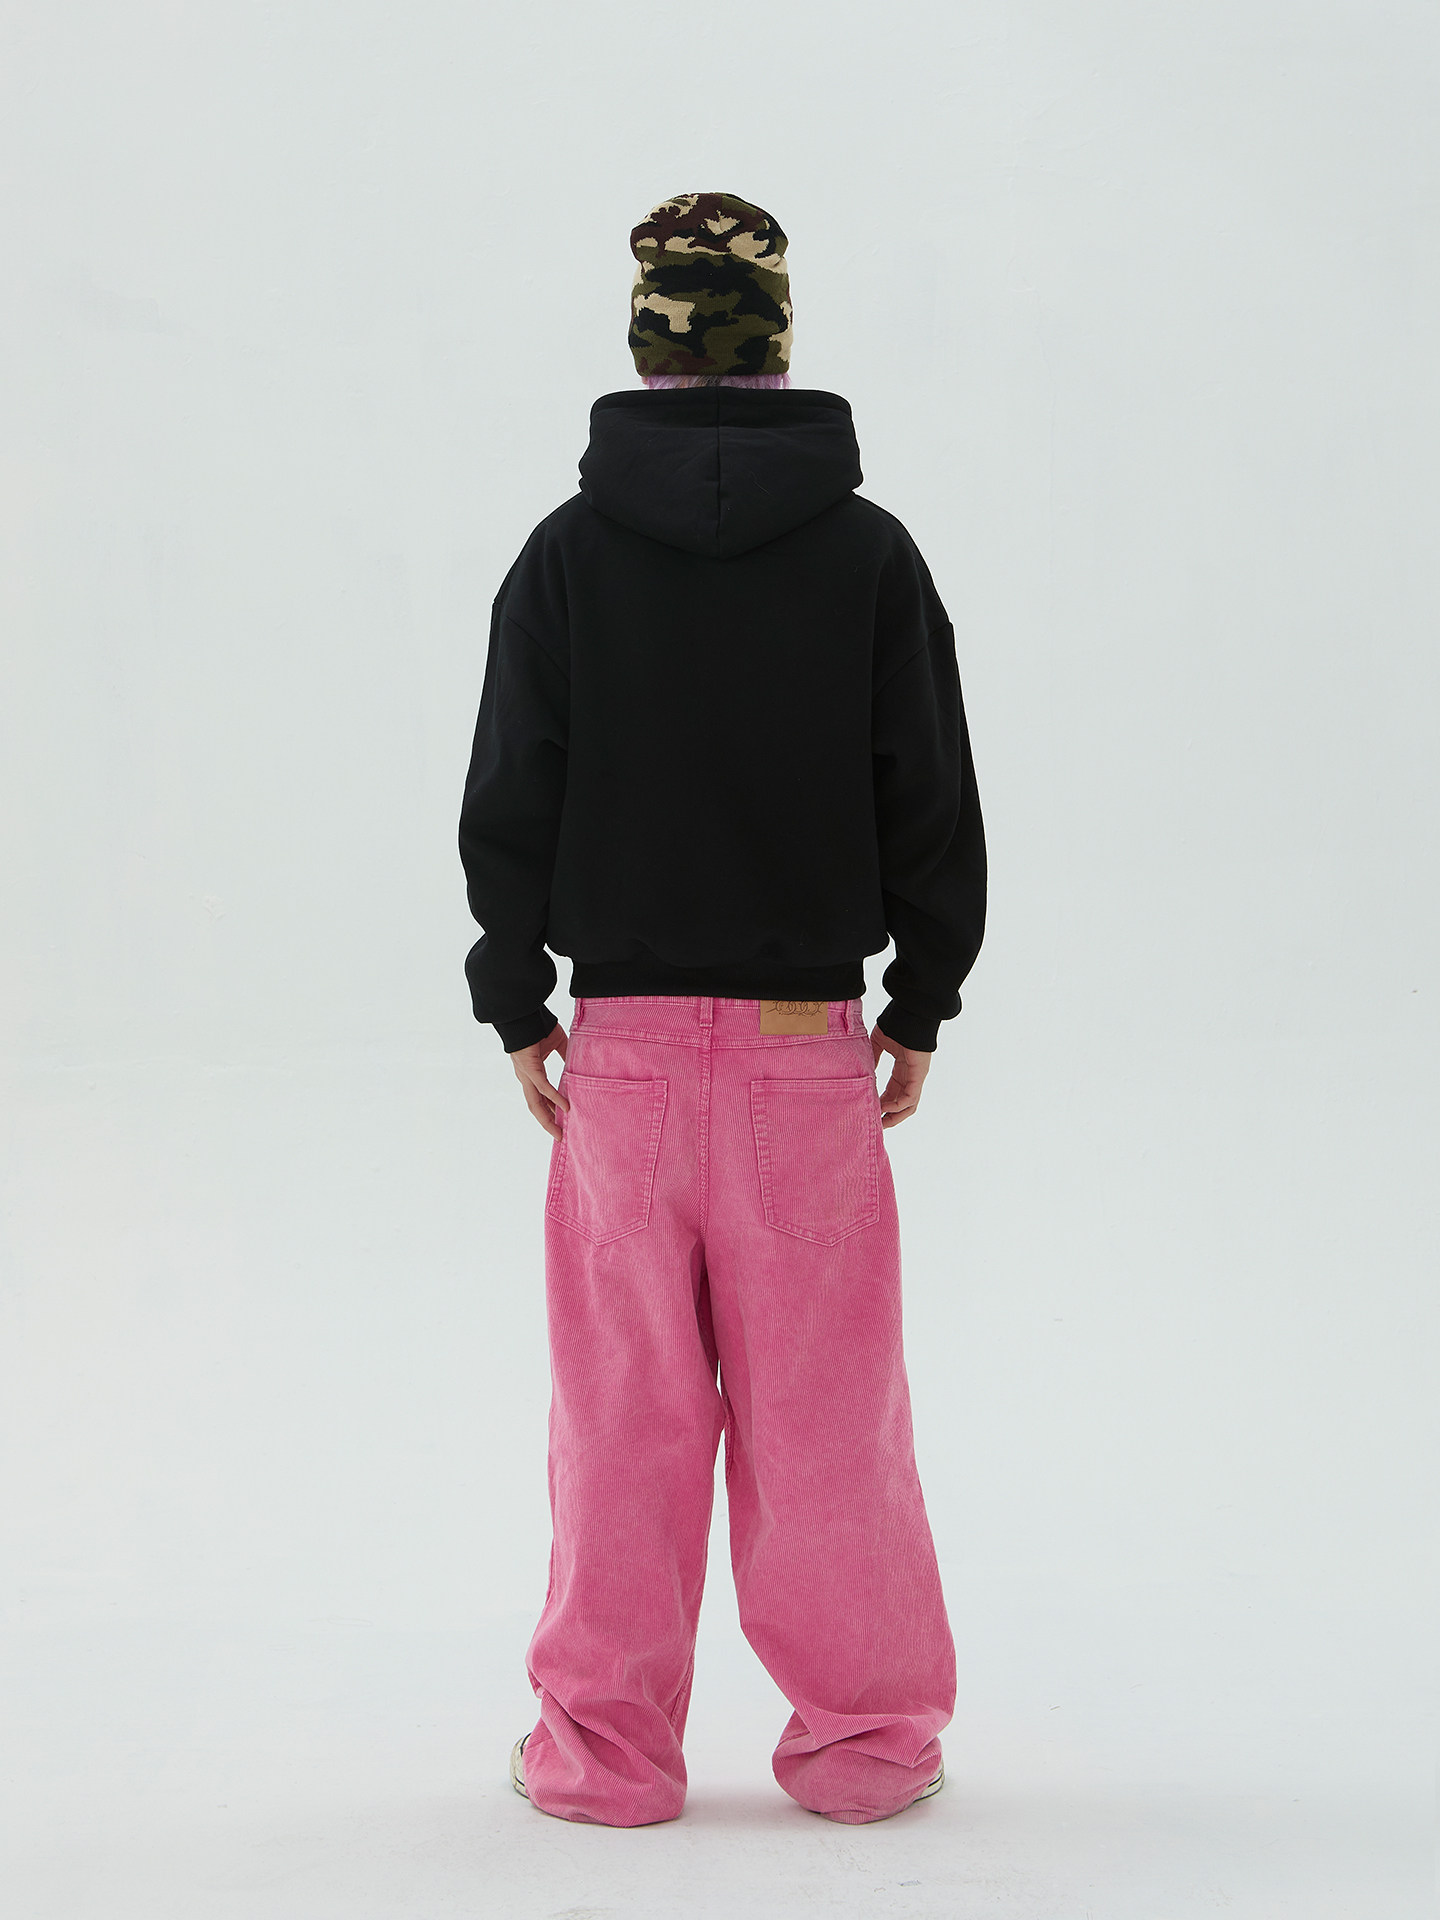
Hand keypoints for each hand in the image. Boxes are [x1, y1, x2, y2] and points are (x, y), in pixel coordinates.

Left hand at [512, 1023, 568, 1137]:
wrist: (524, 1014)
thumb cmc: (538, 1026)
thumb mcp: (556, 1044)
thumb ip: (566, 1057)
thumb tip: (577, 1066)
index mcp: (531, 1073)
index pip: (539, 1097)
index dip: (549, 1111)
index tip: (560, 1122)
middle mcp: (526, 1077)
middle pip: (535, 1107)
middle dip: (547, 1123)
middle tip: (560, 1136)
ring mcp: (526, 1075)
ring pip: (535, 1104)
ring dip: (547, 1119)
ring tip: (559, 1132)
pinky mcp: (530, 1068)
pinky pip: (543, 1088)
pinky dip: (554, 1098)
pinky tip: (565, 1107)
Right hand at [870, 1024, 932, 1127]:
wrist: (910, 1013)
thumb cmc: (896, 1024)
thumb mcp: (879, 1044)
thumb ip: (872, 1059)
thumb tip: (865, 1072)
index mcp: (903, 1068)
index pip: (894, 1091)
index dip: (883, 1103)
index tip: (871, 1110)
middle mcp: (911, 1075)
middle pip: (902, 1103)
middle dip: (890, 1116)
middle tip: (876, 1125)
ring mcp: (917, 1076)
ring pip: (909, 1105)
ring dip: (896, 1117)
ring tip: (882, 1125)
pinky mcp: (919, 1074)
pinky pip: (910, 1097)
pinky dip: (898, 1106)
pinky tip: (885, 1108)